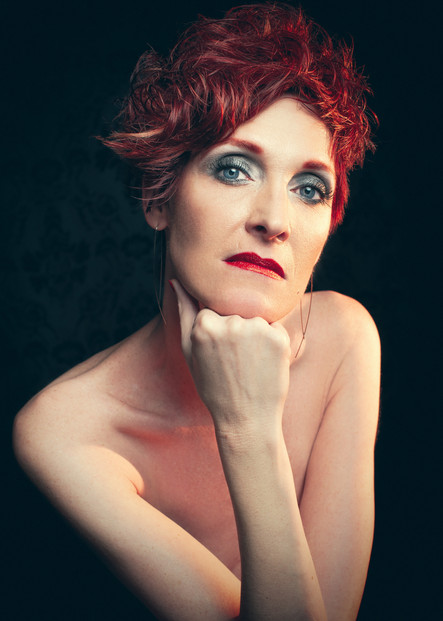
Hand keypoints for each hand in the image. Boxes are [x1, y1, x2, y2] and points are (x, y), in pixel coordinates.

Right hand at [171, 279, 290, 434]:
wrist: (246, 418)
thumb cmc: (214, 386)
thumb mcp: (190, 351)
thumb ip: (184, 312)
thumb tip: (177, 281)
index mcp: (204, 324)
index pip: (213, 306)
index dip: (218, 326)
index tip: (219, 350)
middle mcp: (230, 322)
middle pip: (235, 309)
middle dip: (237, 328)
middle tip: (235, 360)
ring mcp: (256, 329)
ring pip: (256, 316)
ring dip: (255, 333)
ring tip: (249, 363)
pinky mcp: (279, 337)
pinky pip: (275, 326)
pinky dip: (272, 340)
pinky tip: (264, 363)